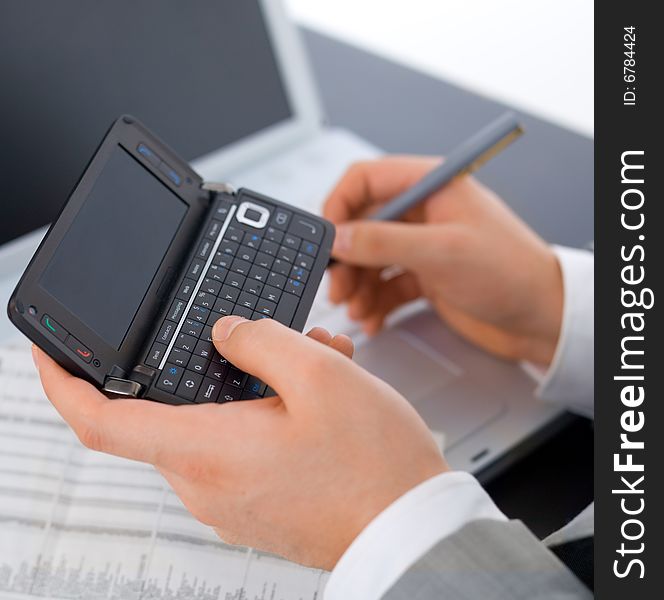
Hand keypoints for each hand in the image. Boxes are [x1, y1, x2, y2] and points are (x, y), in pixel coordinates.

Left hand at [34, 317, 446, 568]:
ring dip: (254, 384)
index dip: (63, 382)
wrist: (412, 526)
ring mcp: (231, 499)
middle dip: (214, 362)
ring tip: (314, 364)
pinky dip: (265, 412)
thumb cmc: (374, 465)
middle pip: (175, 407)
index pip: (100, 421)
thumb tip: (226, 331)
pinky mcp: (255, 502)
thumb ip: (259, 339)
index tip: (51, 353)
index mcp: (207, 451)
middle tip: (272, 339)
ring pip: (216, 421)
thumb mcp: (320, 374)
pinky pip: (240, 445)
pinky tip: (314, 398)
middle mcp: (208, 484)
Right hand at [324, 156, 562, 364]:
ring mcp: (423, 245)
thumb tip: (339, 236)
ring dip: (358, 285)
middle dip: (347, 258)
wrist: (541, 318)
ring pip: (371, 258)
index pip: (366, 179)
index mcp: (430, 186)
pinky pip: (386, 284)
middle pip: (363, 224)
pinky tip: (373, 319)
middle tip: (338, 286)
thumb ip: (383, 241)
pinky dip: (375, 303)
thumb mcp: (441, 251)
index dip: (339, 205)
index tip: (327, 238)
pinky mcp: (425, 276)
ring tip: (355, 309)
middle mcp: (423, 212)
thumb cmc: (512, 272)